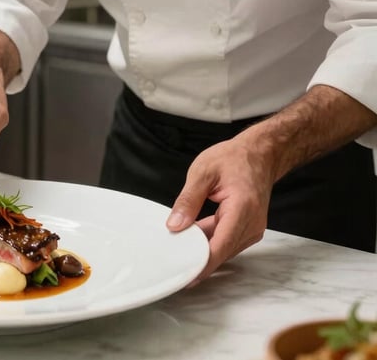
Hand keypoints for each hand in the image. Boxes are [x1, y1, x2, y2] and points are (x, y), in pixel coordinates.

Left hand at [165, 135, 274, 279]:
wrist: (259, 154)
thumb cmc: (233, 158)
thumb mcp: (203, 172)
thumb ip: (188, 200)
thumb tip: (175, 225)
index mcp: (242, 208)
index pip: (220, 246)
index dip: (202, 264)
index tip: (185, 276)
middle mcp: (252, 223)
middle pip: (222, 251)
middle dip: (198, 259)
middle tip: (172, 264)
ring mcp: (253, 228)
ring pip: (225, 249)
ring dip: (204, 250)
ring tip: (178, 249)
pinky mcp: (250, 228)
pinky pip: (228, 241)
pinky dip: (211, 241)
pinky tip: (194, 237)